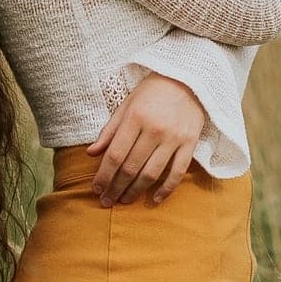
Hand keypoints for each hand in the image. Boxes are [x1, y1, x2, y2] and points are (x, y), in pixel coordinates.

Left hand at [87, 72, 207, 206]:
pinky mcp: (190, 143)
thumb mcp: (126, 105)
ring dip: (135, 191)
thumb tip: (90, 154)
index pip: (115, 155)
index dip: (103, 176)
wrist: (189, 79)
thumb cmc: (152, 92)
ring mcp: (173, 138)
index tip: (96, 189)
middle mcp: (154, 129)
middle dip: (115, 188)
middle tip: (106, 202)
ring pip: (151, 173)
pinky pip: (177, 172)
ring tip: (124, 201)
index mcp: (135, 118)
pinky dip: (166, 189)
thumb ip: (109, 131)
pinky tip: (154, 199)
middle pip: (130, 167)